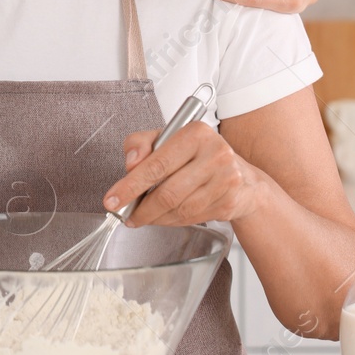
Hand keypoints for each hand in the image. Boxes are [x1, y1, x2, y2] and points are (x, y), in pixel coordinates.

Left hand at [104, 123, 264, 226]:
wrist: (242, 177)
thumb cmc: (198, 155)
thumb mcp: (167, 139)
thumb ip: (141, 143)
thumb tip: (131, 163)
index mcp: (196, 133)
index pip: (157, 164)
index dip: (130, 186)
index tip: (113, 200)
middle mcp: (215, 154)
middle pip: (167, 193)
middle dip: (141, 209)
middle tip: (127, 215)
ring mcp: (226, 180)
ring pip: (179, 209)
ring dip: (156, 218)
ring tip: (145, 216)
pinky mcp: (230, 202)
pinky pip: (191, 218)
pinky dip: (172, 221)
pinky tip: (166, 216)